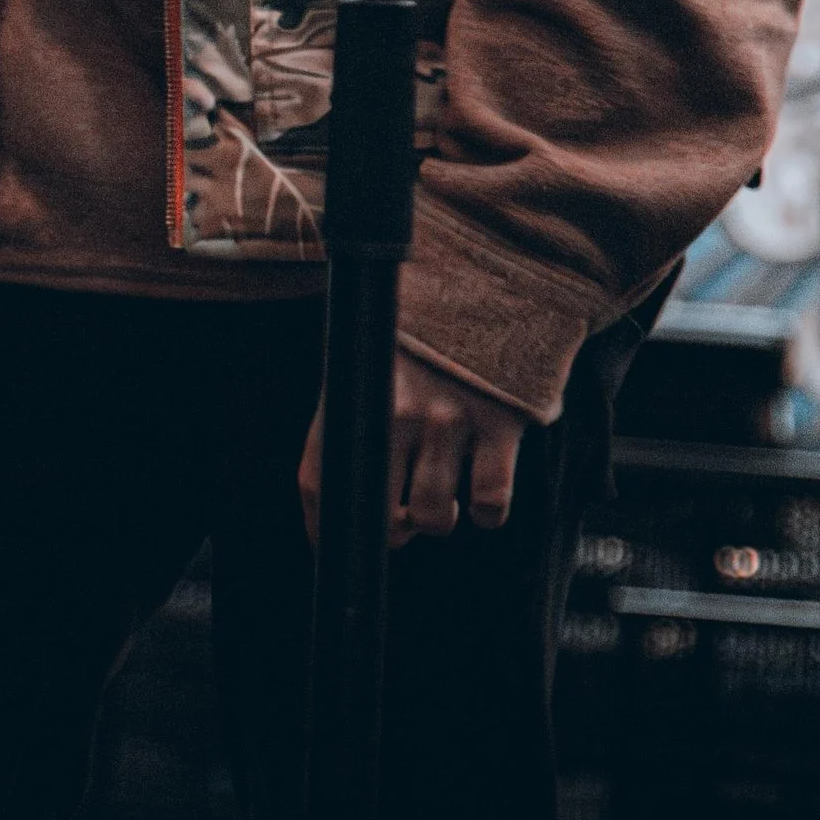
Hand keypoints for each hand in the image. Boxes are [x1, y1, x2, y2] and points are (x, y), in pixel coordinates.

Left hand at [299, 340, 526, 547]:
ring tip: (441, 498)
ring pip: (433, 516)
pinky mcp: (498, 424)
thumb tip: (351, 485)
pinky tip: (481, 499)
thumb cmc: (421, 328)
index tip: (336, 542)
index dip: (323, 527)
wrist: (484, 277)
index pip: (321, 483)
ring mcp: (449, 420)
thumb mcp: (369, 358)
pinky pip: (490, 501)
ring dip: (436, 520)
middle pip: (381, 515)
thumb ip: (357, 413)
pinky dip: (486, 514)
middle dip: (392, 530)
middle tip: (402, 517)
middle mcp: (396, 414)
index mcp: (354, 396)